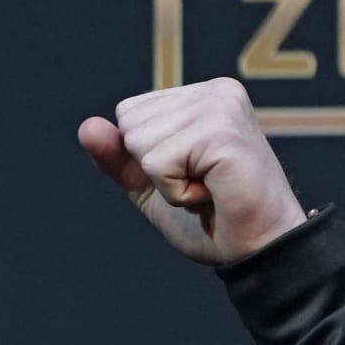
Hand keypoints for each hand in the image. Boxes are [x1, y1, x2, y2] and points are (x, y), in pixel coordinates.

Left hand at [77, 77, 306, 264]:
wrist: (258, 252)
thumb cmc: (214, 221)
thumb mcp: (152, 187)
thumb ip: (119, 158)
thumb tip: (86, 127)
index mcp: (202, 96)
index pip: (129, 113)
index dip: (147, 158)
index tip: (191, 175)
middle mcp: (215, 92)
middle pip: (130, 125)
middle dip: (155, 169)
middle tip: (201, 185)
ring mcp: (221, 108)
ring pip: (141, 144)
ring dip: (167, 183)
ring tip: (209, 190)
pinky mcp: (222, 133)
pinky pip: (158, 163)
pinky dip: (177, 193)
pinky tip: (213, 195)